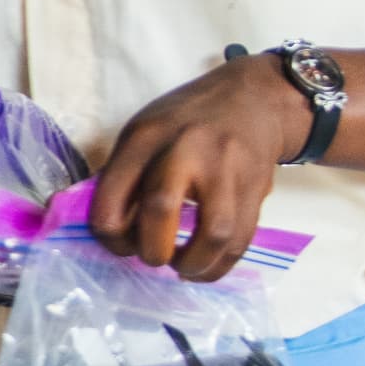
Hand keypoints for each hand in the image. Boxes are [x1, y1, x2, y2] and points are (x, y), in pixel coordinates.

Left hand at [89, 51, 306, 279]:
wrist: (252, 99)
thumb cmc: (185, 123)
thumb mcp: (142, 133)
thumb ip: (122, 178)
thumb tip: (109, 233)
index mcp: (145, 138)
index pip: (112, 199)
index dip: (110, 238)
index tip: (121, 243)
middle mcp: (185, 150)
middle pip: (160, 210)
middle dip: (151, 251)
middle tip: (154, 256)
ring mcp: (226, 169)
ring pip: (213, 234)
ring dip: (192, 265)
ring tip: (183, 266)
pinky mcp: (256, 189)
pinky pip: (239, 241)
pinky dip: (219, 265)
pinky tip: (206, 263)